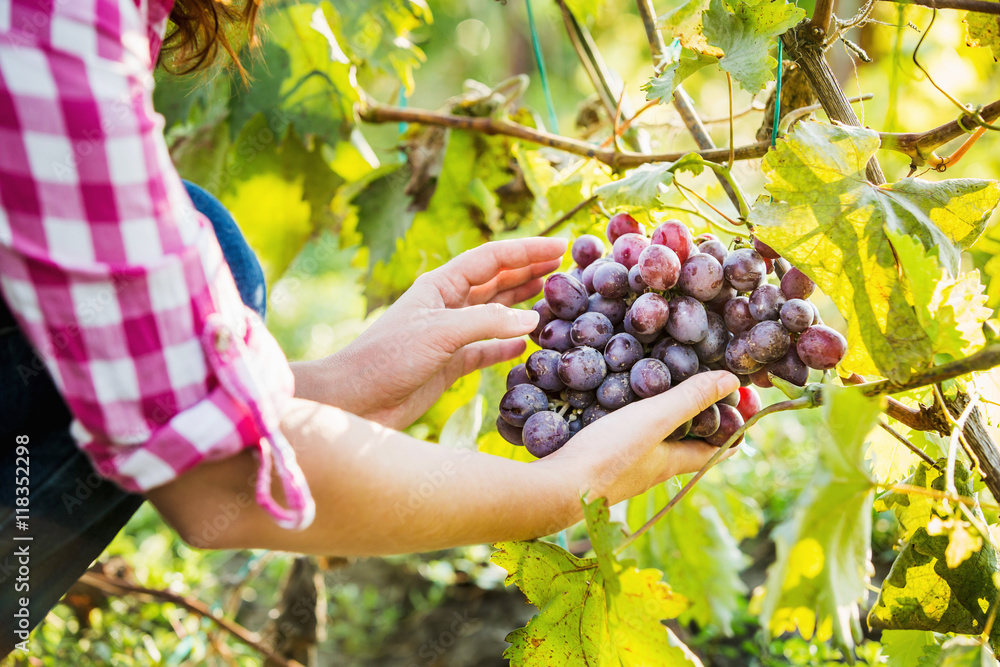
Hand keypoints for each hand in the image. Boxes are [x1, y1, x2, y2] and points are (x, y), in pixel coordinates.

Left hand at [292, 237, 566, 429]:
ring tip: (554, 297)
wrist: (354, 402)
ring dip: (523, 305)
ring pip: (495, 315)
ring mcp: (449, 336)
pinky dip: (507, 346)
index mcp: (440, 286)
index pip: (491, 259)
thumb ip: (487, 323)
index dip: (527, 251)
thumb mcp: (439, 333)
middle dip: (529, 272)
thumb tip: (533, 319)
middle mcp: (446, 306)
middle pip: (496, 282)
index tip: (561, 246)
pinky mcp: (449, 365)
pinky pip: (486, 350)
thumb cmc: (386, 359)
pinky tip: (527, 344)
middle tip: (566, 267)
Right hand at [540, 371, 741, 506]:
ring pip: (652, 439)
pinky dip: (627, 416)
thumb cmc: (609, 455)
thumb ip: (690, 399)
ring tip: (655, 380)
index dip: (737, 426)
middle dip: (697, 415)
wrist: (553, 487)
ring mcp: (622, 468)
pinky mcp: (596, 461)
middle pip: (686, 442)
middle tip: (698, 379)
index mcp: (674, 462)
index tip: (742, 399)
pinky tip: (612, 396)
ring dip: (660, 414)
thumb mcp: (655, 419)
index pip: (720, 450)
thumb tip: (732, 380)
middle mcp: (652, 469)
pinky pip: (622, 436)